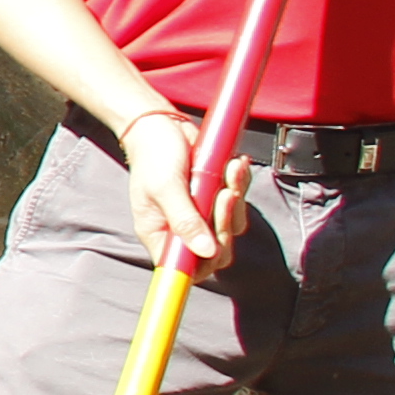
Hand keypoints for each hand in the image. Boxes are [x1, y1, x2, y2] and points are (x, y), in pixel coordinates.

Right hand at [117, 107, 245, 274]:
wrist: (162, 125)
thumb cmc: (154, 155)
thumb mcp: (165, 188)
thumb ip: (185, 220)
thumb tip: (205, 251)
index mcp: (159, 234)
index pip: (183, 268)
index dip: (203, 263)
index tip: (215, 243)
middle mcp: (181, 231)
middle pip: (215, 251)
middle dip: (225, 222)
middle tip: (224, 195)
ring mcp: (201, 216)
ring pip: (232, 227)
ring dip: (236, 198)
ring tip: (229, 169)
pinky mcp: (215, 200)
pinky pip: (238, 204)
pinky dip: (240, 185)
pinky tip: (234, 166)